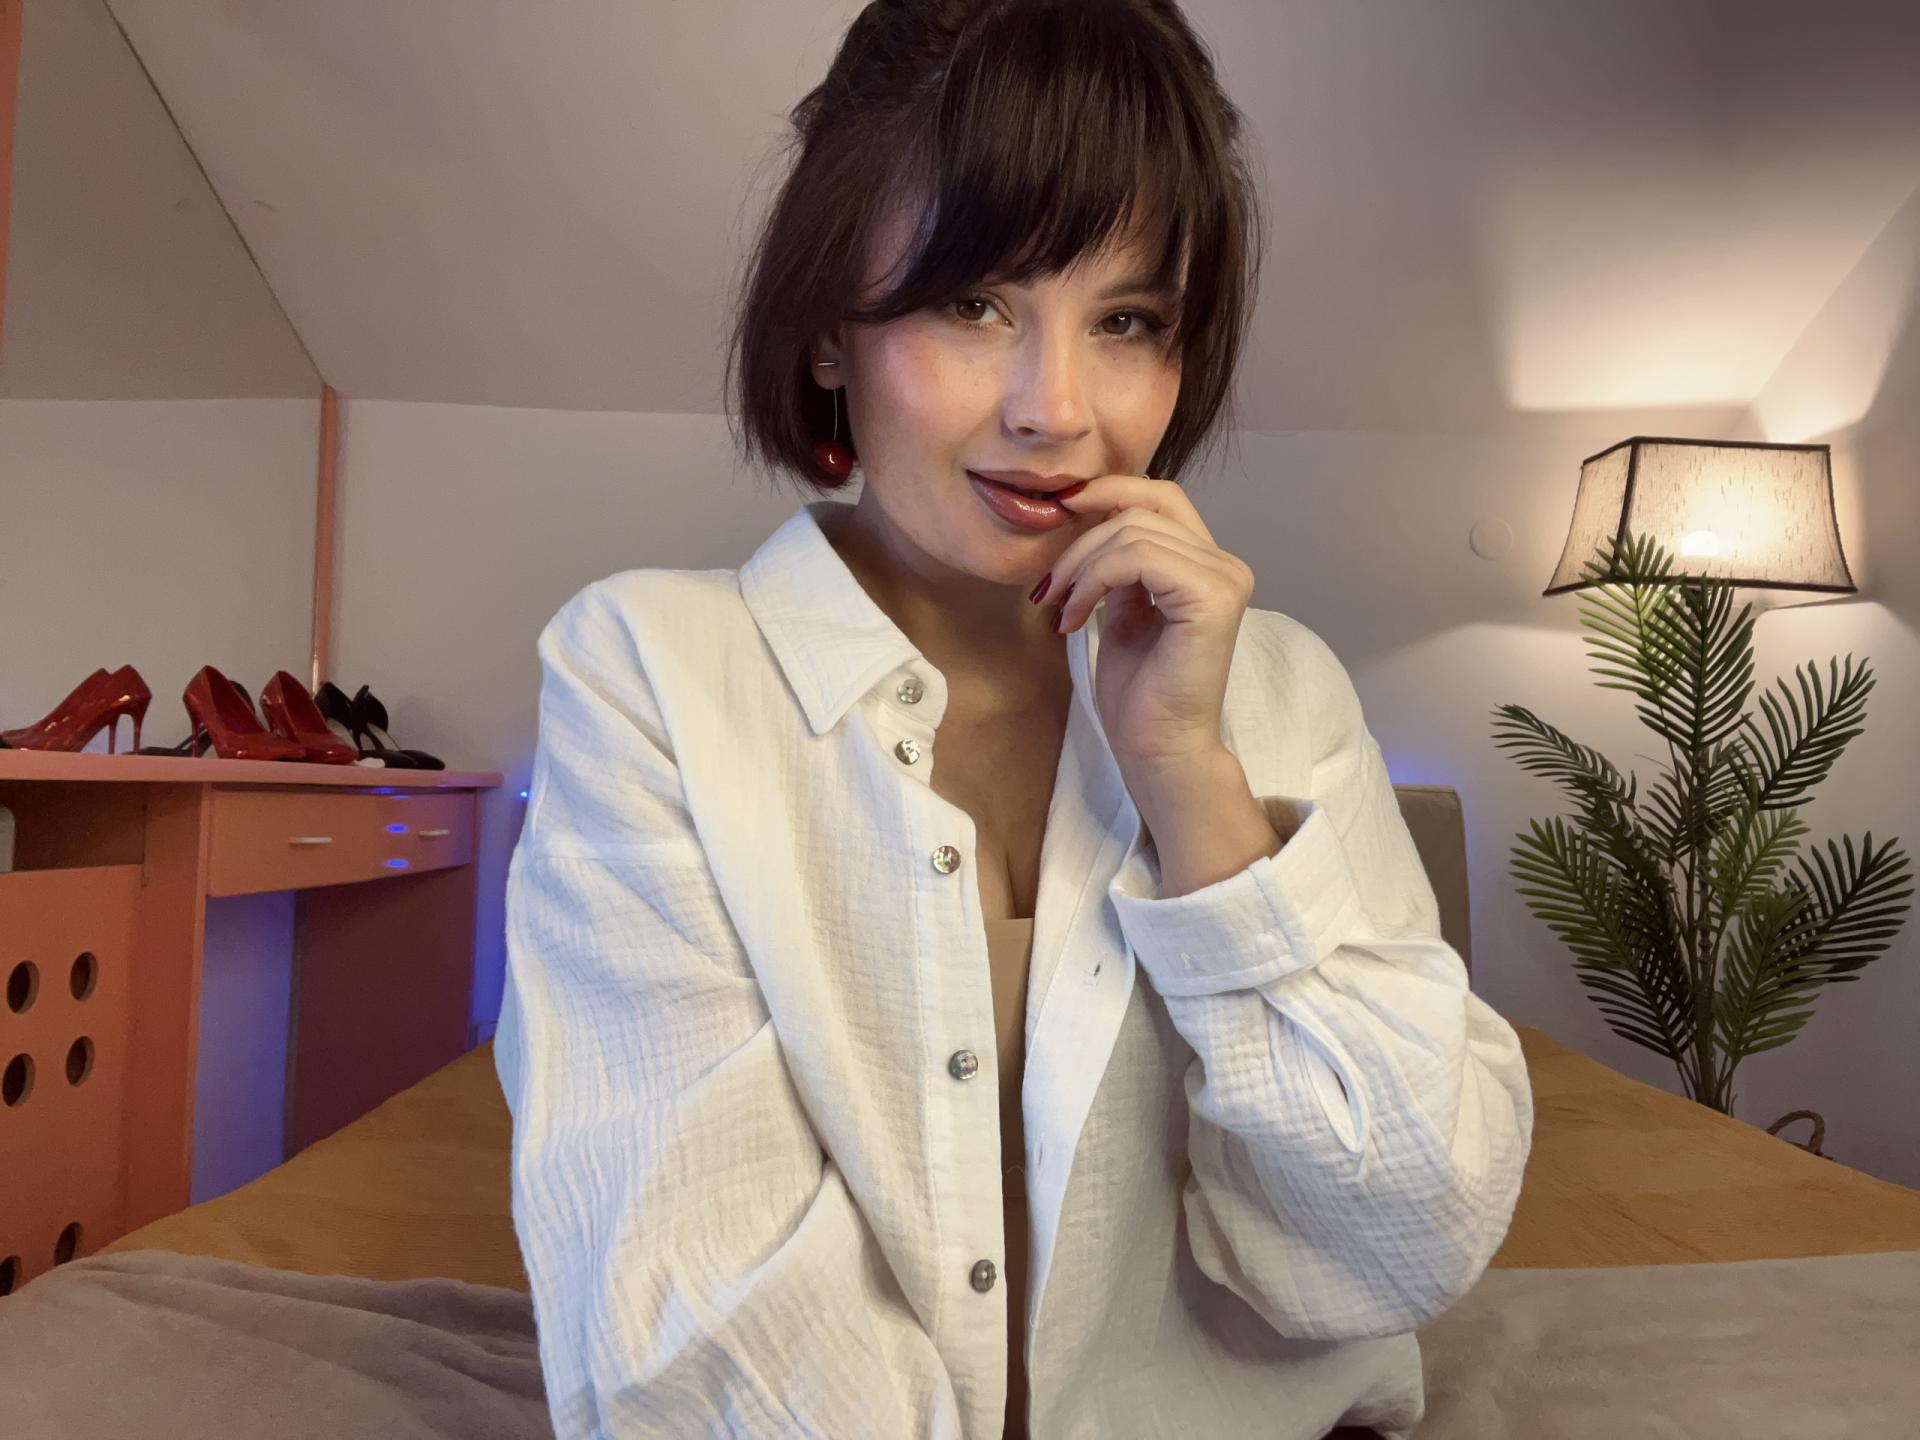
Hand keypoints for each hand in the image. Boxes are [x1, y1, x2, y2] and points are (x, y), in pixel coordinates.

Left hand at [1038, 474, 1253, 773]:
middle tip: (1048, 587)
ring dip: (1081, 568)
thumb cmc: (1140, 693)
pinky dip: (1094, 580)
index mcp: (1208, 565)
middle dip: (1082, 539)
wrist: (1158, 748)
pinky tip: (1076, 618)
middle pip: (1142, 508)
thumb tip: (1090, 517)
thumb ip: (1120, 565)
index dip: (1109, 491)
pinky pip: (1137, 557)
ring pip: (1132, 532)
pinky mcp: (1211, 597)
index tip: (1060, 509)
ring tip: (1061, 610)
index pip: (1160, 497)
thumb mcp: (1123, 610)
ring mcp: (1224, 578)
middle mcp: (1226, 565)